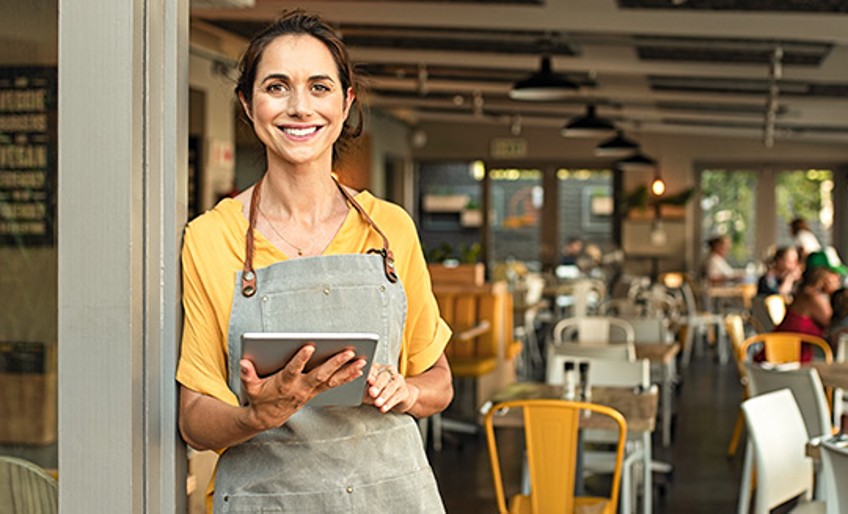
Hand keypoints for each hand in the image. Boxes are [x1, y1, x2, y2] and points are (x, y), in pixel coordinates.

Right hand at [239, 345, 365, 429]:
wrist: (267, 418)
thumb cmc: (259, 397)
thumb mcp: (249, 387)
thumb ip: (247, 374)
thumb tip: (244, 362)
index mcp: (284, 383)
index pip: (293, 370)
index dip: (300, 359)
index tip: (309, 346)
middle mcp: (300, 388)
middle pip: (320, 374)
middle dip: (335, 363)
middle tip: (349, 351)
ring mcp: (310, 391)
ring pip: (332, 380)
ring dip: (348, 371)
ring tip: (362, 361)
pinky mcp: (316, 392)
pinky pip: (334, 384)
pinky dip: (347, 377)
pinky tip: (359, 370)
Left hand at [364, 364, 418, 413]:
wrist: (398, 398)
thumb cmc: (379, 393)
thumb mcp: (369, 390)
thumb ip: (364, 388)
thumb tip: (357, 389)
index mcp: (379, 368)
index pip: (374, 368)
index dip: (371, 374)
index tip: (367, 379)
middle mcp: (390, 372)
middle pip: (384, 376)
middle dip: (378, 385)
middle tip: (372, 392)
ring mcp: (398, 381)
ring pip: (391, 386)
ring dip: (384, 395)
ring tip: (377, 403)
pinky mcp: (404, 391)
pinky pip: (397, 396)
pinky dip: (389, 403)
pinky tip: (384, 408)